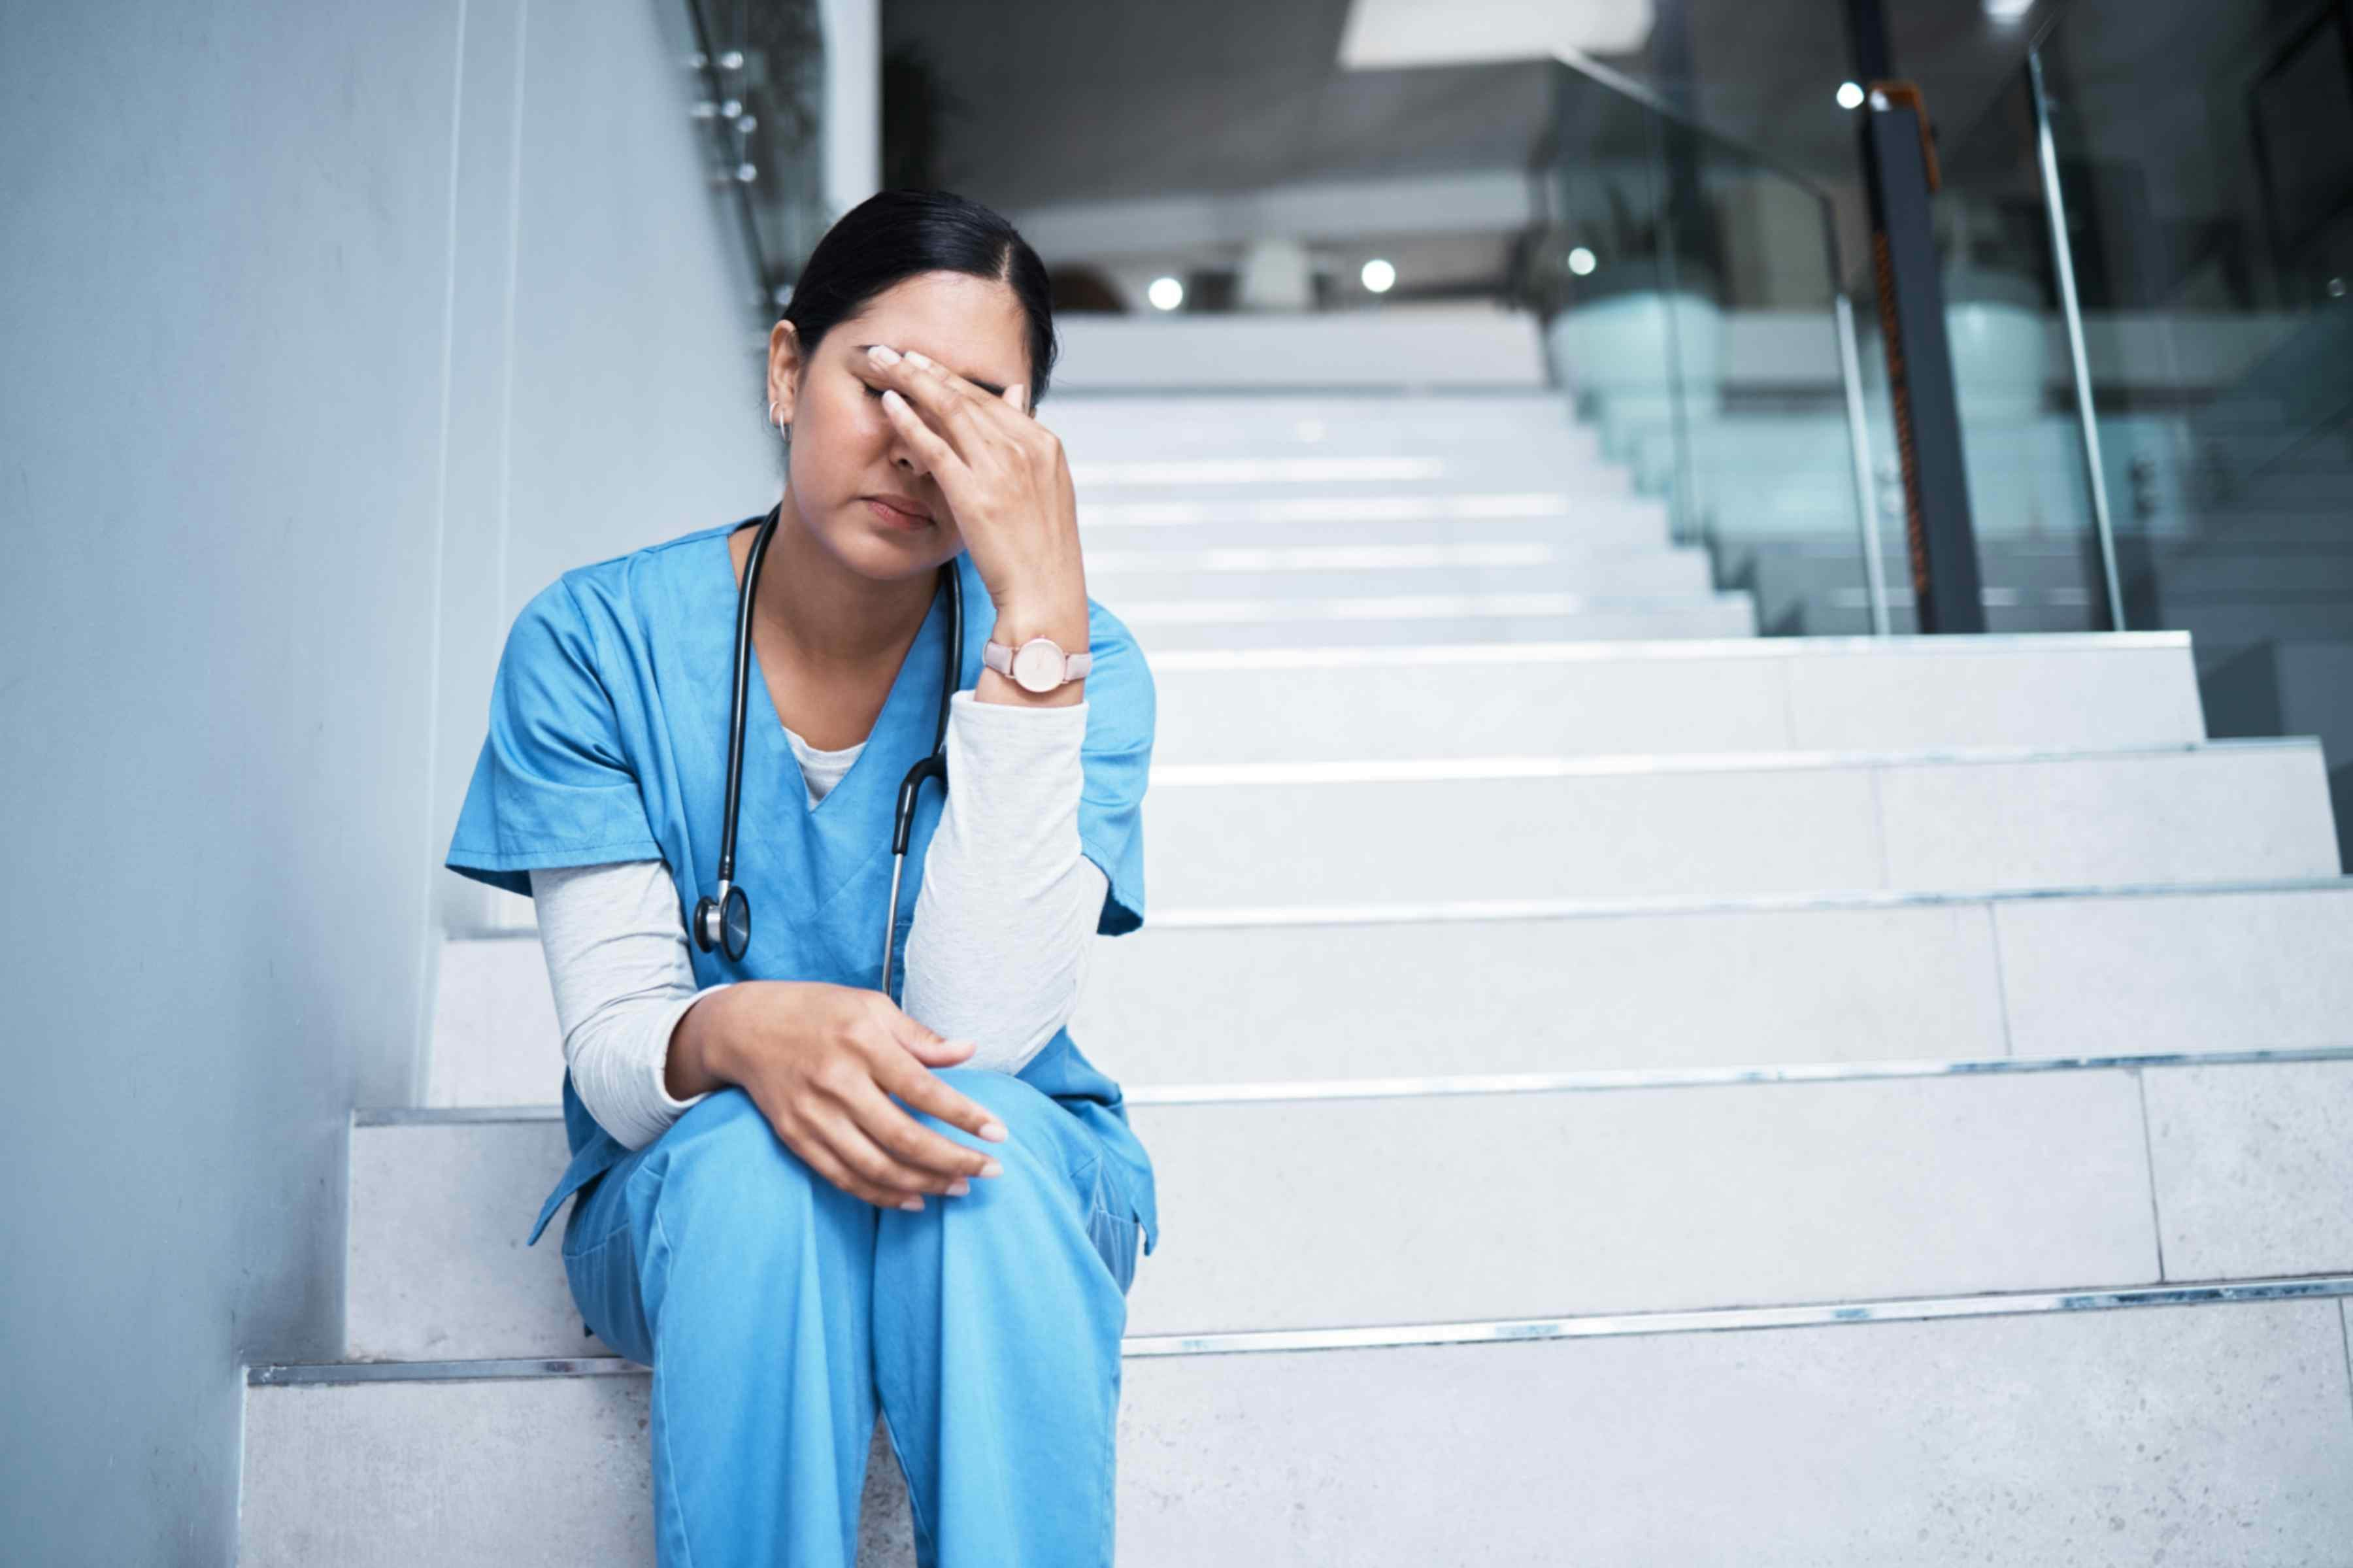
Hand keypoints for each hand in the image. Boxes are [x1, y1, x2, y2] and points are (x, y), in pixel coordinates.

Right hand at [703, 980, 1009, 1210]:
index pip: (923, 1089)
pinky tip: (915, 1199)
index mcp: (863, 1043)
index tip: (999, 1133)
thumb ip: (919, 1036)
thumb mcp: (871, 1007)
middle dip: (954, 1159)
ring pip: (876, 1166)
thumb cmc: (818, 1011)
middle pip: (903, 1137)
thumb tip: (967, 1051)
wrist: (744, 1027)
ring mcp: (814, 1115)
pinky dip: (882, 1195)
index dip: (964, 1116)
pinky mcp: (796, 1138)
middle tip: (991, 1170)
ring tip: (960, 1187)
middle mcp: (837, 1082)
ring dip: (924, 1183)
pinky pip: (844, 1178)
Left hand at [863, 343, 1085, 633]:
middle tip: (890, 350)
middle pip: (966, 395)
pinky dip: (910, 421)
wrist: (1046, 595)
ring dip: (910, 381)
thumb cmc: (1042, 550)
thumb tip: (1017, 394)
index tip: (921, 362)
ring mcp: (1001, 469)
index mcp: (1043, 444)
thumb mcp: (1046, 486)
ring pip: (948, 410)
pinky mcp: (975, 494)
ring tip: (881, 363)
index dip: (951, 376)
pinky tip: (887, 404)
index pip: (990, 398)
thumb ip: (1026, 439)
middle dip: (923, 368)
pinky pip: (935, 447)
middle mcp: (1024, 448)